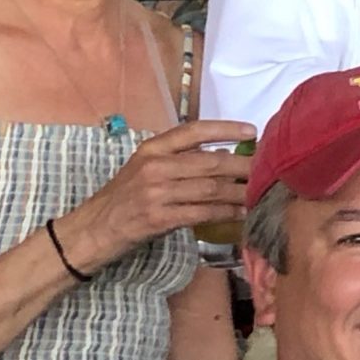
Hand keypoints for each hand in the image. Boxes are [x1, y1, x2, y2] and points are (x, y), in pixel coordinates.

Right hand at [64, 119, 257, 267]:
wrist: (91, 231)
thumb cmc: (122, 200)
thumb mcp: (144, 170)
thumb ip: (178, 161)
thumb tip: (222, 157)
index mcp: (152, 149)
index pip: (194, 131)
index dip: (226, 129)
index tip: (252, 131)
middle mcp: (155, 166)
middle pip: (211, 162)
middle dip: (244, 167)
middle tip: (269, 170)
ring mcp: (157, 192)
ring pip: (211, 188)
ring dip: (241, 192)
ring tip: (261, 193)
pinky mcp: (159, 217)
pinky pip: (202, 212)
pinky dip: (226, 213)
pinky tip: (242, 214)